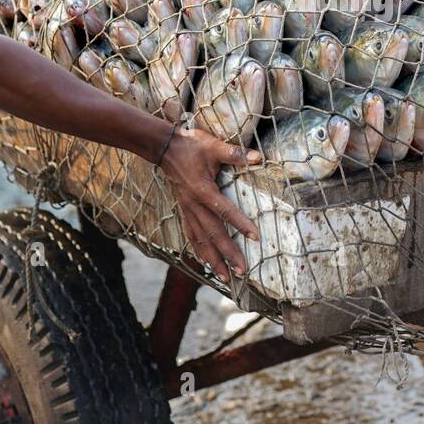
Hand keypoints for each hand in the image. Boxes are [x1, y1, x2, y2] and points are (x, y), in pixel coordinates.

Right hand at [159, 127, 261, 281]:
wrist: (164, 148)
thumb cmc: (190, 146)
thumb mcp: (213, 146)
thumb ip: (235, 154)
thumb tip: (259, 157)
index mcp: (203, 190)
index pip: (225, 211)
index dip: (241, 223)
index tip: (255, 237)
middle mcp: (194, 205)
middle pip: (213, 234)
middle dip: (227, 254)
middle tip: (241, 271)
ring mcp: (187, 209)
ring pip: (200, 240)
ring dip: (212, 260)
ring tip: (224, 278)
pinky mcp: (184, 210)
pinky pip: (191, 234)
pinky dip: (198, 250)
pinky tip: (203, 262)